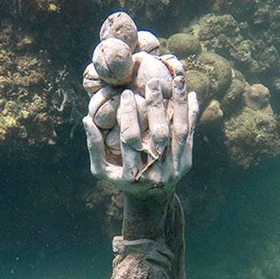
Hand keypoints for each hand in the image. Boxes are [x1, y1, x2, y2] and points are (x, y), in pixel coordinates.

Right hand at [83, 76, 198, 195]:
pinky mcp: (187, 162)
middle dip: (155, 106)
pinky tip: (193, 94)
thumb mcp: (102, 169)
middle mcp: (156, 172)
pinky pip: (191, 134)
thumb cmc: (121, 178)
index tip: (125, 94)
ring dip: (179, 104)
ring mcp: (174, 168)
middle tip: (152, 82)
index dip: (127, 115)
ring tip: (177, 80)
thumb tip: (86, 119)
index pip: (130, 139)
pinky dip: (192, 114)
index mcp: (132, 174)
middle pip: (158, 135)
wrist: (150, 198)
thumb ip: (94, 146)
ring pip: (179, 131)